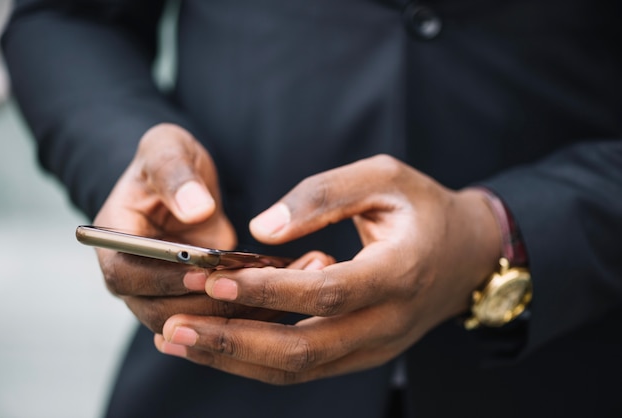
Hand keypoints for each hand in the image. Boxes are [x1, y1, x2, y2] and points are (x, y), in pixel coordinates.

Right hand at [93, 123, 267, 331]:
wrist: (185, 184)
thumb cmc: (169, 163)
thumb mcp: (167, 150)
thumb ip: (174, 174)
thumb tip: (196, 209)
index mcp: (113, 243)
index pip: (126, 275)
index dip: (162, 278)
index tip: (203, 270)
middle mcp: (132, 278)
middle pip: (160, 312)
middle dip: (207, 302)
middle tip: (253, 286)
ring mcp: (162, 295)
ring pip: (193, 325)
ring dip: (236, 312)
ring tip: (280, 287)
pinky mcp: (193, 301)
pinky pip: (218, 319)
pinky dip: (250, 310)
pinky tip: (286, 291)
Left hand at [155, 154, 502, 383]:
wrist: (468, 255)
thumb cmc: (424, 209)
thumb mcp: (384, 178)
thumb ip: (324, 195)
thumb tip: (261, 229)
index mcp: (399, 273)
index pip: (327, 293)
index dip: (268, 291)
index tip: (214, 278)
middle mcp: (388, 322)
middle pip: (304, 350)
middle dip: (233, 340)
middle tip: (173, 325)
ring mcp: (375, 346)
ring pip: (298, 369)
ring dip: (234, 357)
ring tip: (176, 339)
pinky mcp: (361, 353)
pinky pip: (304, 366)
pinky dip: (254, 359)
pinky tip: (215, 342)